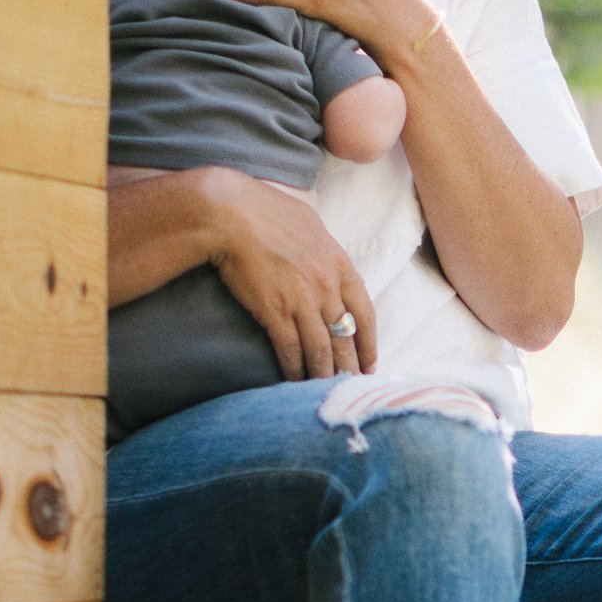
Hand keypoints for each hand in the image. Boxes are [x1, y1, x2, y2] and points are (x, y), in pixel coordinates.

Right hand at [203, 170, 378, 378]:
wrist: (231, 215)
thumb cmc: (266, 210)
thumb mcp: (310, 223)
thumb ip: (323, 247)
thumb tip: (325, 255)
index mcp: (339, 264)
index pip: (365, 312)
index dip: (369, 343)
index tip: (369, 363)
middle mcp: (327, 287)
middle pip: (346, 337)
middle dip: (350, 366)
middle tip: (351, 386)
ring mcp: (302, 302)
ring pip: (321, 350)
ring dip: (324, 374)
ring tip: (324, 391)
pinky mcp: (275, 313)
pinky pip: (291, 350)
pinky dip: (294, 369)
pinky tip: (294, 381)